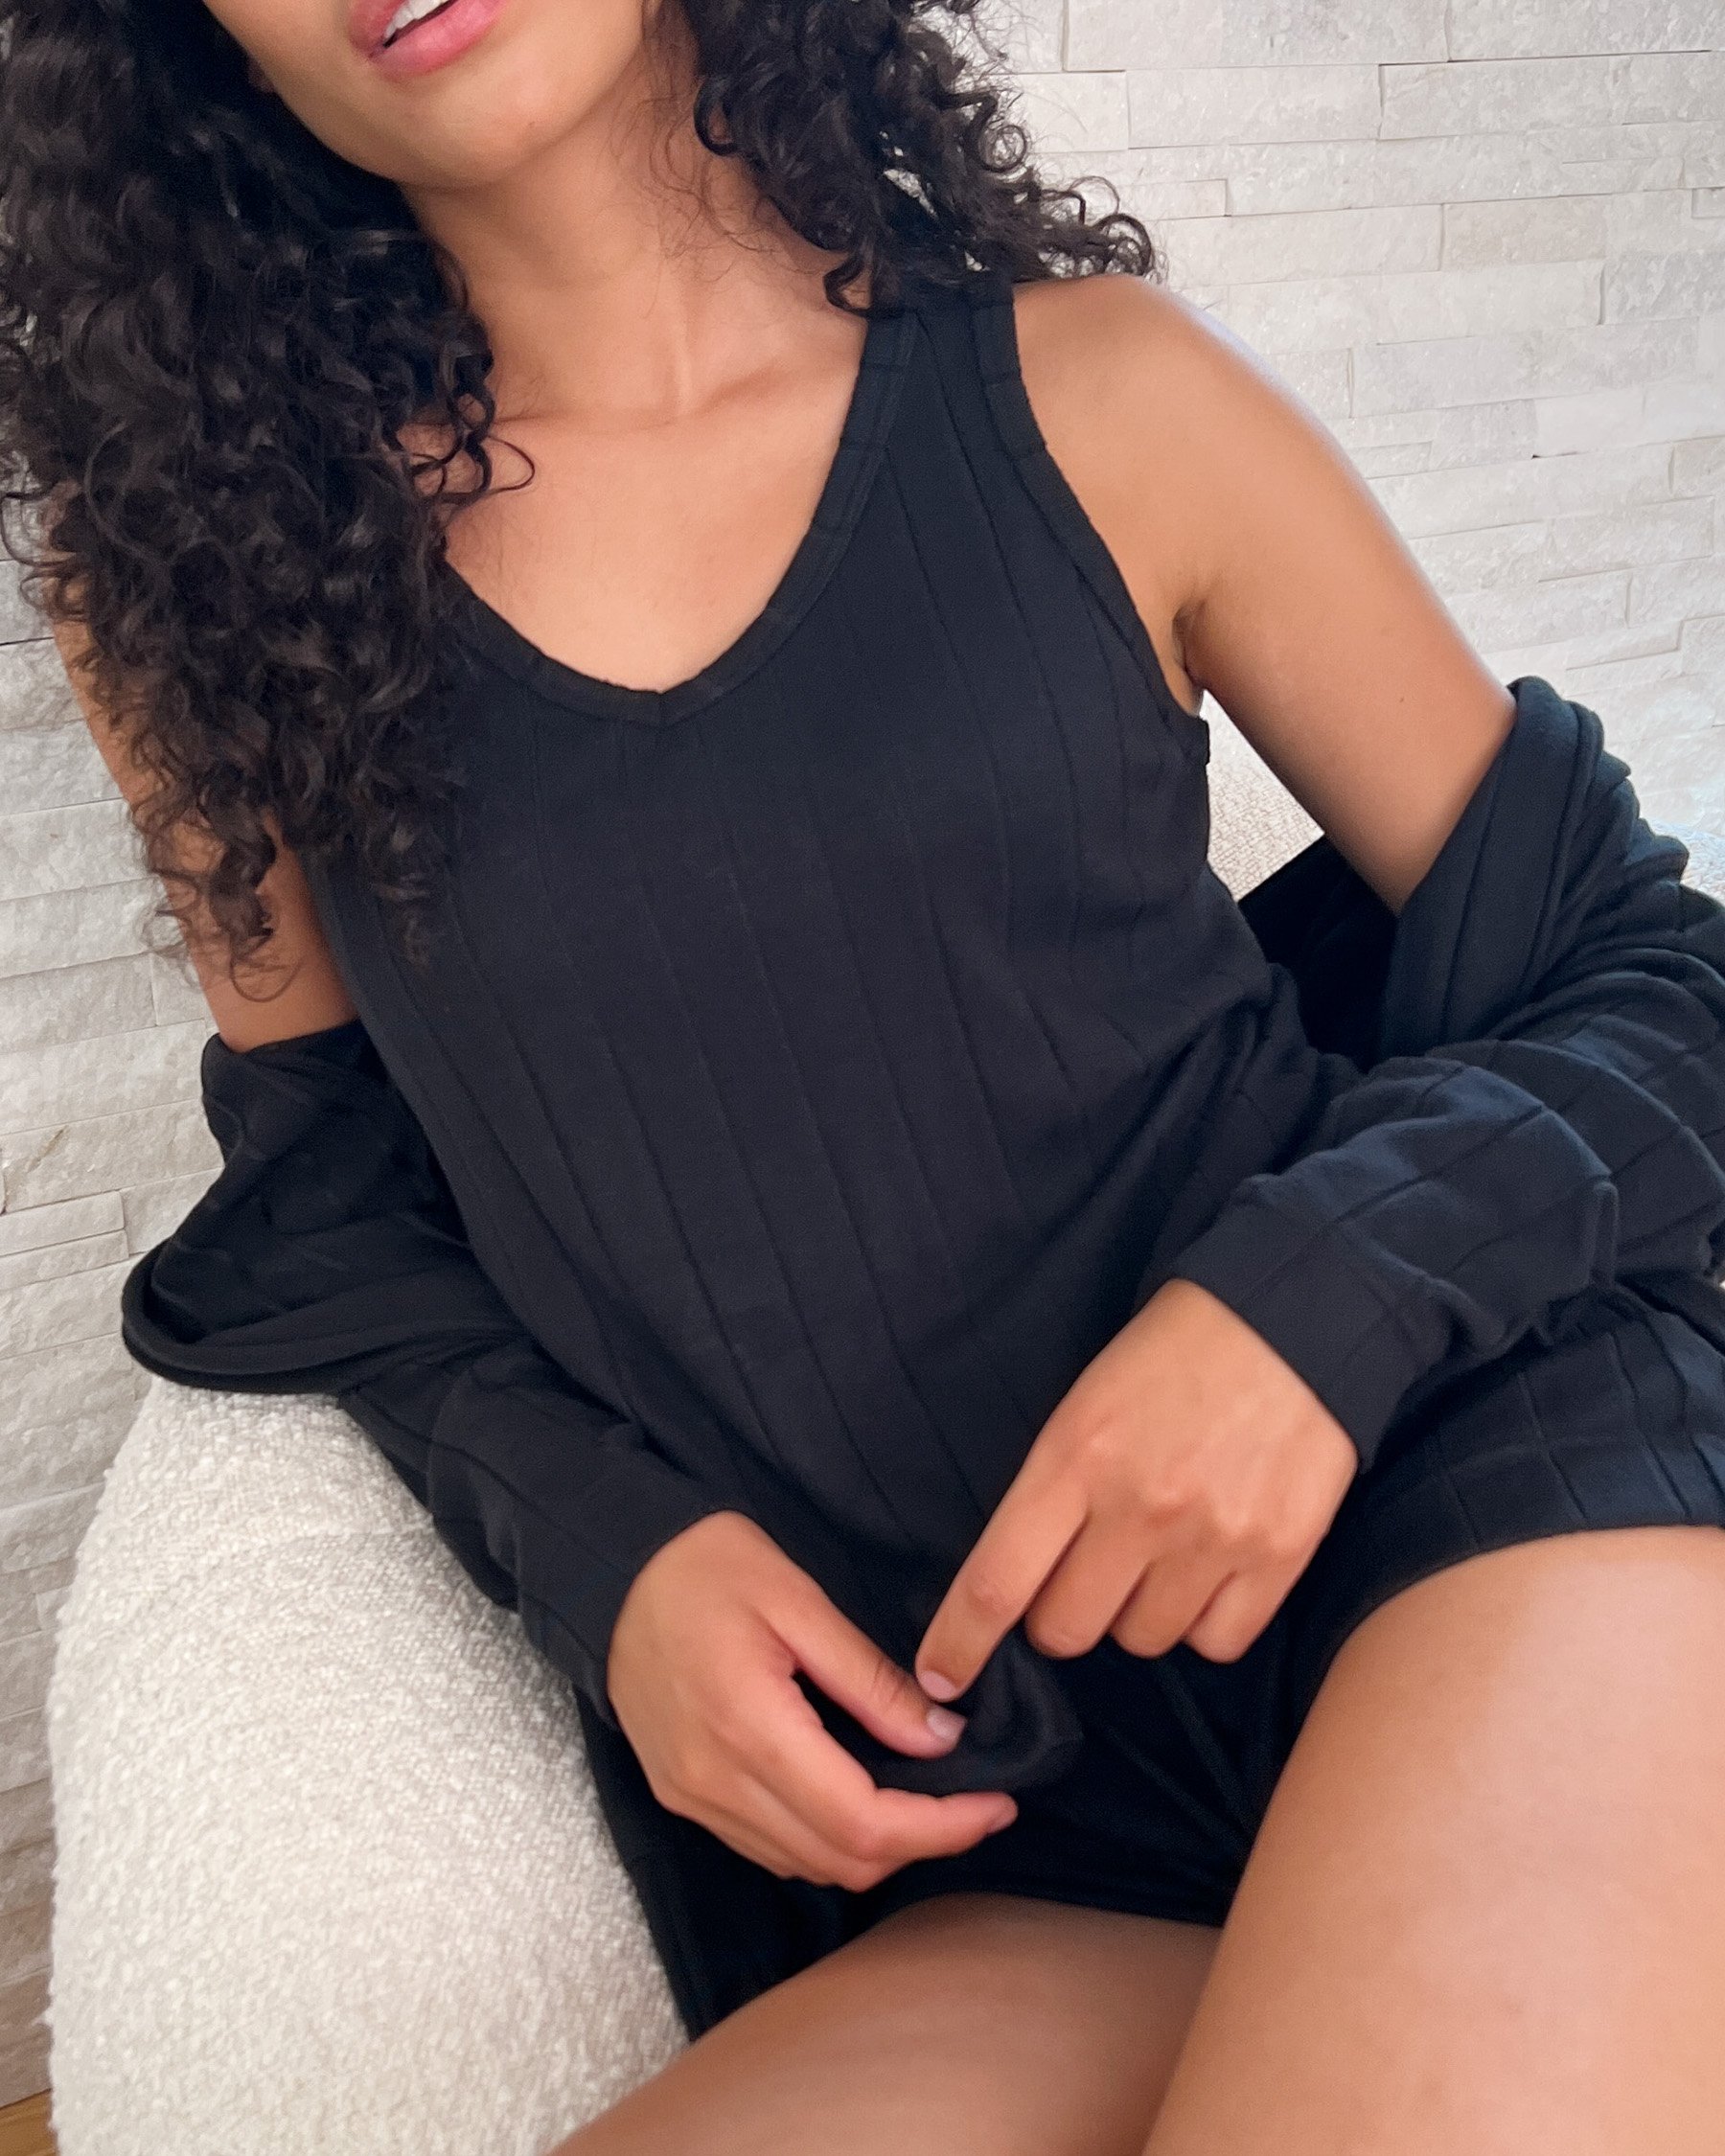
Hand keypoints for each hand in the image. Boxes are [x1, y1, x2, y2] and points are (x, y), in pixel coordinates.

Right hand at [605, 1511, 1020, 1888]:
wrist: (607, 1569)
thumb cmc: (705, 1566)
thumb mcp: (799, 1600)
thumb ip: (870, 1679)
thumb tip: (942, 1741)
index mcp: (750, 1728)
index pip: (863, 1822)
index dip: (940, 1827)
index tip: (997, 1803)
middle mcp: (716, 1783)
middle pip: (839, 1861)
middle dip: (920, 1844)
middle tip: (975, 1802)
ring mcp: (693, 1798)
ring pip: (805, 1867)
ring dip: (874, 1850)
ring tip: (928, 1801)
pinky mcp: (683, 1796)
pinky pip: (768, 1849)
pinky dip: (825, 1841)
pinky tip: (859, 1797)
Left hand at [913, 1278, 1359, 1700]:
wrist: (1293, 1317)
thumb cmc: (1173, 1355)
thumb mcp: (1085, 1401)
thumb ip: (1053, 1487)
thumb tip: (1018, 1579)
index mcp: (1075, 1456)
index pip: (998, 1581)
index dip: (959, 1644)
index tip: (940, 1679)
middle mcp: (1140, 1507)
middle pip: (1066, 1629)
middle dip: (1061, 1613)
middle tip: (1083, 1572)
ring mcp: (1211, 1536)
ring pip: (1141, 1640)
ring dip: (1136, 1612)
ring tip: (1159, 1553)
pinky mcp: (1278, 1555)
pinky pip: (1216, 1643)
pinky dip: (1203, 1622)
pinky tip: (1206, 1572)